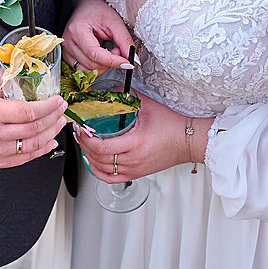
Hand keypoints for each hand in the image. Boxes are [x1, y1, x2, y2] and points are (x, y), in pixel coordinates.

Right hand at [0, 64, 67, 167]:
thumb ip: (5, 70)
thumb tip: (23, 57)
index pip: (28, 111)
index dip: (48, 107)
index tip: (58, 100)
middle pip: (34, 128)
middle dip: (54, 118)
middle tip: (62, 109)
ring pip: (33, 145)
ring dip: (52, 133)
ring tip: (59, 123)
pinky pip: (25, 158)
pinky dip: (42, 150)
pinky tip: (50, 141)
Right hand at [62, 0, 134, 72]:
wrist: (86, 5)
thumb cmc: (97, 10)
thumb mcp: (114, 21)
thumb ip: (124, 41)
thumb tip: (134, 60)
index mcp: (77, 30)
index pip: (95, 54)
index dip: (113, 61)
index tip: (128, 63)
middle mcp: (68, 41)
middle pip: (92, 65)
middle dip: (110, 62)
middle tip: (118, 49)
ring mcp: (65, 50)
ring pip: (88, 71)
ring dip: (104, 66)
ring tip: (109, 51)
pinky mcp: (67, 56)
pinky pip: (83, 70)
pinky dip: (96, 67)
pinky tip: (101, 56)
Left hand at [73, 94, 207, 181]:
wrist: (188, 140)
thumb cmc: (172, 125)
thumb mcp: (148, 106)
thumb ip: (127, 97)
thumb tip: (110, 90)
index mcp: (135, 143)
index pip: (101, 148)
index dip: (86, 139)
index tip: (81, 129)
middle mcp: (133, 159)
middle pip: (98, 159)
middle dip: (83, 146)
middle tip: (79, 133)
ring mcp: (134, 169)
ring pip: (102, 169)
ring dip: (88, 157)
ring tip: (84, 144)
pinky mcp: (136, 173)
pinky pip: (111, 178)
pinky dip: (98, 171)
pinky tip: (93, 163)